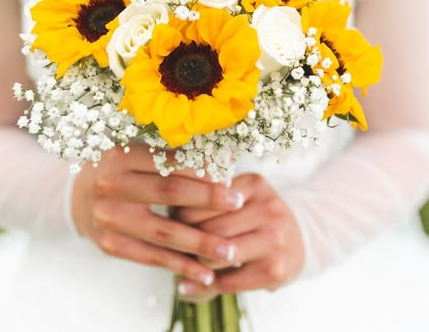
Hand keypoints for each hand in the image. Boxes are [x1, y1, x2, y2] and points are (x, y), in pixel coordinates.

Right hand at [71, 143, 245, 285]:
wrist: (77, 197)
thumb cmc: (119, 170)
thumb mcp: (136, 153)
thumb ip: (171, 156)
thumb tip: (220, 159)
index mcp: (121, 157)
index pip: (168, 162)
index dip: (200, 168)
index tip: (229, 174)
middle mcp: (112, 186)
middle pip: (169, 193)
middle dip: (207, 199)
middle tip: (237, 202)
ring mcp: (110, 218)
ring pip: (163, 232)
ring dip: (200, 242)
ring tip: (229, 249)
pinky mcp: (111, 245)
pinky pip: (152, 258)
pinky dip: (180, 266)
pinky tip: (205, 272)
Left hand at [173, 173, 304, 298]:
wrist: (301, 238)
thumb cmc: (256, 216)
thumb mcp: (241, 196)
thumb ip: (210, 199)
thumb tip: (169, 212)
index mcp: (254, 184)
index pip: (205, 197)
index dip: (182, 210)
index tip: (172, 218)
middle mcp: (269, 208)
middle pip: (209, 227)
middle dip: (187, 238)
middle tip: (177, 243)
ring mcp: (275, 239)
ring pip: (216, 254)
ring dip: (196, 262)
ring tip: (187, 260)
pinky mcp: (276, 270)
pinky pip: (228, 281)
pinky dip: (206, 285)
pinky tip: (194, 283)